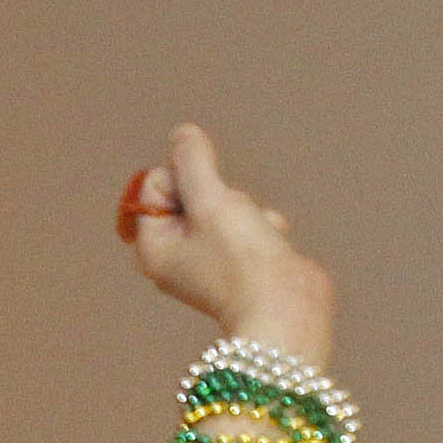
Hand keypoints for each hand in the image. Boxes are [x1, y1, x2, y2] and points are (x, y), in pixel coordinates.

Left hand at [121, 125, 331, 366]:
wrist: (288, 308)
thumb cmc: (242, 261)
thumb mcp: (211, 201)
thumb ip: (193, 163)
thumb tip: (182, 134)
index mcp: (154, 246)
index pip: (154, 183)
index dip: (183, 179)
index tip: (203, 200)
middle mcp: (176, 254)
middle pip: (192, 190)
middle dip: (218, 195)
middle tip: (229, 223)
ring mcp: (208, 258)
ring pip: (225, 203)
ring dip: (245, 209)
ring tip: (251, 236)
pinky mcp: (240, 259)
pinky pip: (249, 220)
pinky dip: (262, 225)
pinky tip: (269, 243)